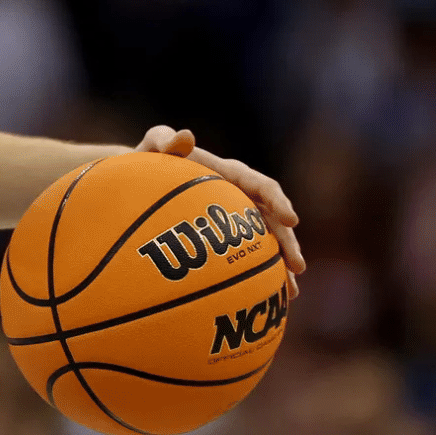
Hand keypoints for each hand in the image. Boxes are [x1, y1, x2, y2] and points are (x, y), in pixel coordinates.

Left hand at [135, 125, 305, 298]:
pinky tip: (264, 299)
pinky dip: (257, 275)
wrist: (138, 182)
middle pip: (273, 220)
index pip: (261, 186)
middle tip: (298, 268)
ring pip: (266, 242)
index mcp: (228, 174)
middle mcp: (238, 195)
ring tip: (291, 293)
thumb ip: (164, 140)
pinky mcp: (223, 237)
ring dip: (280, 265)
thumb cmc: (146, 161)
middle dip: (288, 243)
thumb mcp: (153, 147)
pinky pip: (246, 256)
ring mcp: (233, 218)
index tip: (291, 220)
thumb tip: (184, 135)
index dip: (278, 202)